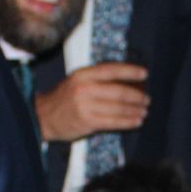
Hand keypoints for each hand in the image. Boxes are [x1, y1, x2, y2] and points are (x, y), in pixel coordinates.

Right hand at [34, 63, 148, 141]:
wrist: (43, 116)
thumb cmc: (64, 98)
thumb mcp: (77, 81)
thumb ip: (97, 79)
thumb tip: (126, 79)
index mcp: (83, 75)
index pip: (111, 69)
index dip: (130, 70)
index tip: (145, 73)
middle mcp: (84, 88)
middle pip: (119, 91)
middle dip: (137, 96)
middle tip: (147, 99)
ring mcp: (86, 106)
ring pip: (118, 107)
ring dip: (135, 110)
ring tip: (144, 111)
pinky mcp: (87, 122)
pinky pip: (113, 122)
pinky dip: (128, 121)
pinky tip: (136, 121)